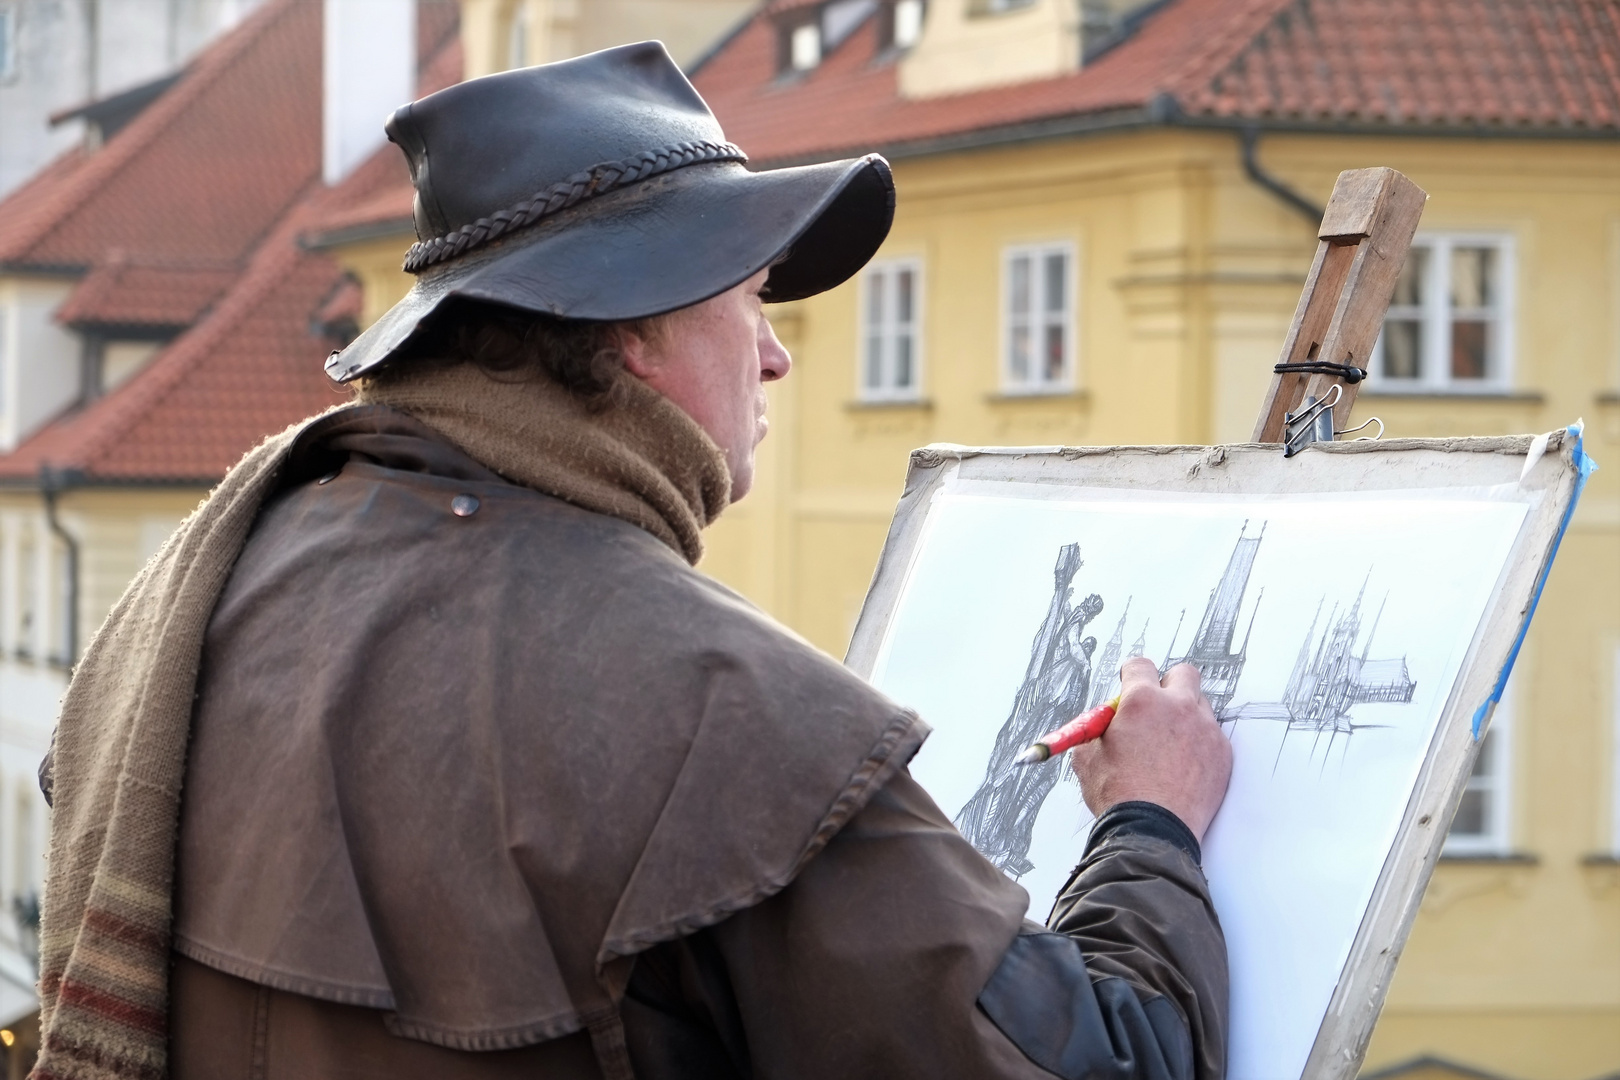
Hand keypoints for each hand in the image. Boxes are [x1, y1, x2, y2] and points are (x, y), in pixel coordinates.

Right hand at [1070, 658, 1232, 842]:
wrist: (1152, 831)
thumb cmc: (1119, 796)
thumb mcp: (1087, 755)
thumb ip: (1096, 729)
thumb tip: (1103, 723)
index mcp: (1141, 701)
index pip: (1140, 665)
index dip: (1132, 675)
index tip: (1130, 684)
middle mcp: (1178, 707)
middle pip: (1183, 673)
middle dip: (1169, 684)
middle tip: (1156, 707)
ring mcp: (1205, 729)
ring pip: (1200, 704)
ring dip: (1185, 715)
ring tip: (1169, 743)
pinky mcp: (1221, 753)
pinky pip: (1212, 735)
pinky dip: (1199, 744)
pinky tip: (1183, 765)